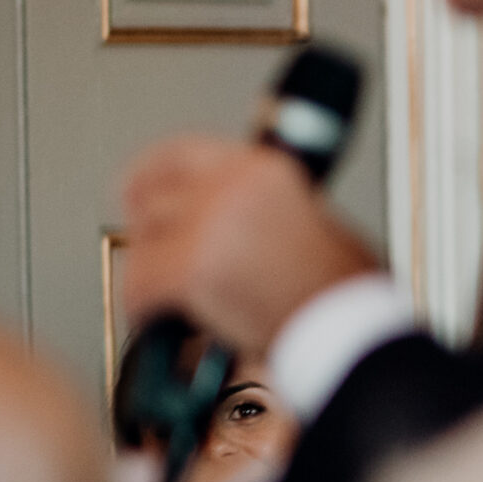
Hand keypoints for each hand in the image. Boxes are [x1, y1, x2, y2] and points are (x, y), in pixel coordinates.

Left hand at [120, 136, 378, 353]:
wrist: (346, 327)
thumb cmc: (338, 286)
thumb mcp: (307, 217)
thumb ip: (256, 204)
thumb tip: (214, 214)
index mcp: (260, 168)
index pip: (177, 154)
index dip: (148, 175)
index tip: (136, 191)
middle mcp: (231, 187)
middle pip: (151, 198)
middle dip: (149, 232)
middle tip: (151, 255)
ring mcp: (208, 226)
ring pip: (143, 244)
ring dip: (152, 275)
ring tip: (173, 298)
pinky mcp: (192, 269)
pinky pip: (141, 286)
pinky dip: (146, 309)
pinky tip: (165, 321)